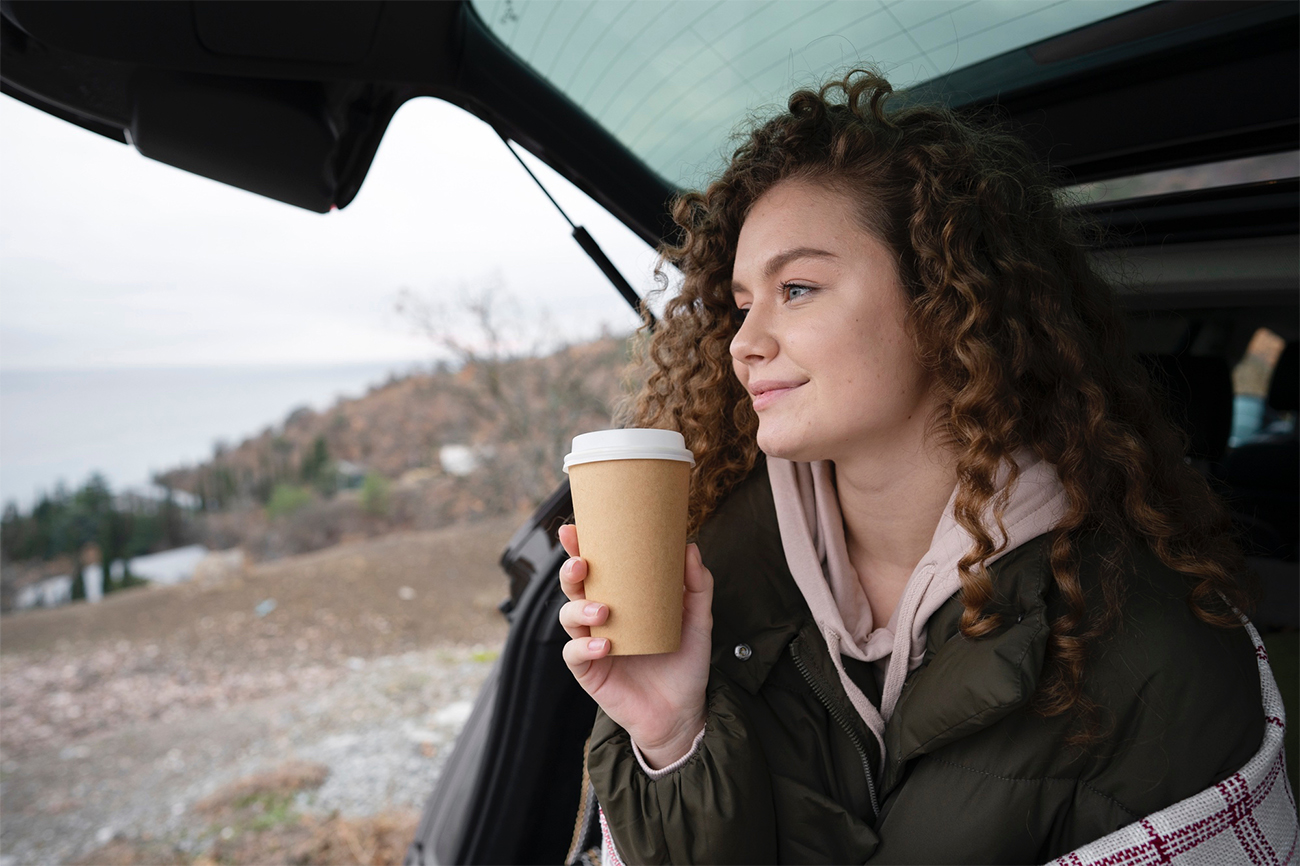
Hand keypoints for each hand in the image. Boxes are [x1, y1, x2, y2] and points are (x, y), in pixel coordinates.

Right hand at [557, 524, 712, 768]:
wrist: (682, 712)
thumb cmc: (685, 663)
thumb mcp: (697, 621)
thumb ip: (696, 586)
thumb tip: (690, 547)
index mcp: (621, 599)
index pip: (596, 568)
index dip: (580, 547)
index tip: (574, 528)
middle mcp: (601, 618)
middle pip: (573, 587)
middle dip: (570, 571)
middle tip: (581, 564)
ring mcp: (592, 644)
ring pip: (568, 617)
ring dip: (579, 609)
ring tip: (603, 611)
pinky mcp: (589, 672)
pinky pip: (574, 654)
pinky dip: (584, 647)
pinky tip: (604, 645)